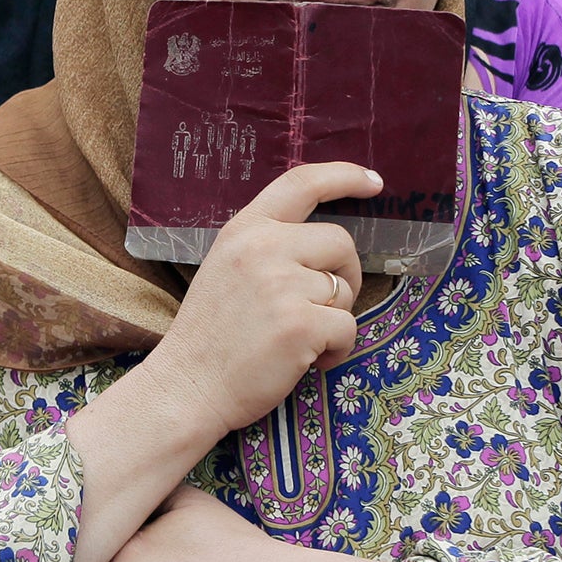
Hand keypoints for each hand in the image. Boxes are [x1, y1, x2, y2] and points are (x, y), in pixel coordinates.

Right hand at [145, 162, 372, 445]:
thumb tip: (326, 245)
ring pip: (345, 291)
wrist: (187, 385)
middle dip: (345, 275)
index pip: (302, 183)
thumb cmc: (210, 333)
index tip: (374, 182)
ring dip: (334, 320)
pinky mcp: (301, 324)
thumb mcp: (227, 267)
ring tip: (298, 340)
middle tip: (323, 306)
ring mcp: (282, 285)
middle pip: (340, 242)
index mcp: (244, 229)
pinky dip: (337, 350)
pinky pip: (348, 328)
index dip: (344, 176)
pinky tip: (307, 360)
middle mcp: (263, 248)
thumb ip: (267, 247)